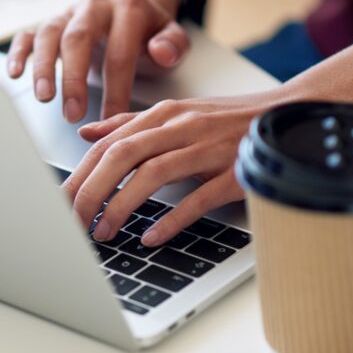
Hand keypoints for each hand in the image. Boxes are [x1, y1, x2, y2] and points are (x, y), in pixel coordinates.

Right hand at [6, 0, 186, 121]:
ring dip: (43, 68)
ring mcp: (69, 12)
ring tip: (43, 97)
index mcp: (128, 5)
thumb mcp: (172, 36)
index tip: (112, 118)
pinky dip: (18, 52)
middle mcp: (95, 3)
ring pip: (50, 34)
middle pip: (79, 38)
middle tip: (73, 113)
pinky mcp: (50, 22)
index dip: (116, 87)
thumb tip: (160, 51)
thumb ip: (173, 45)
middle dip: (74, 78)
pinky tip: (14, 73)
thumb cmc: (148, 32)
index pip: (120, 50)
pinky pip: (29, 33)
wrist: (129, 6)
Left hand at [62, 92, 287, 246]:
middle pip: (121, 155)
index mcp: (164, 115)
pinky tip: (151, 237)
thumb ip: (130, 124)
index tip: (60, 201)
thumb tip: (86, 133)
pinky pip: (199, 197)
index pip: (108, 144)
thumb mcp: (177, 115)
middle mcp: (181, 127)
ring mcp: (209, 148)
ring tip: (104, 232)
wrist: (293, 115)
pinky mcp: (236, 172)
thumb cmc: (229, 121)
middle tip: (73, 222)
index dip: (79, 173)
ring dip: (122, 205)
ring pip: (153, 173)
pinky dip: (172, 218)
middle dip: (90, 191)